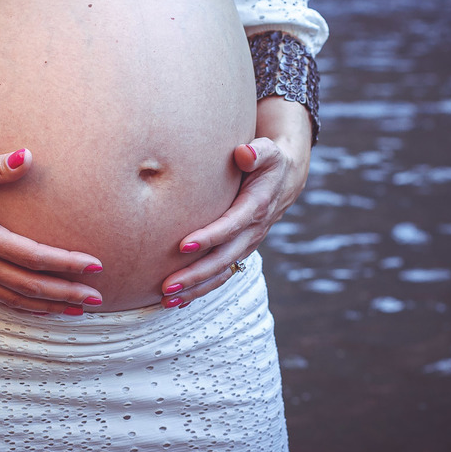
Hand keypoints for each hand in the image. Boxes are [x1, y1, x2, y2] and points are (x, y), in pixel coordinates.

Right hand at [0, 148, 104, 314]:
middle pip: (29, 286)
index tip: (95, 265)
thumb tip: (27, 155)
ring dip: (46, 305)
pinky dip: (20, 304)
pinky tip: (36, 306)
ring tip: (75, 310)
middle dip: (65, 294)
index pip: (33, 256)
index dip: (67, 264)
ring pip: (12, 298)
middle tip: (97, 300)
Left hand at [159, 97, 312, 307]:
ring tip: (166, 299)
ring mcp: (246, 245)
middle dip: (195, 274)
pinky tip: (178, 300)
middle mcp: (252, 231)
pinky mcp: (239, 251)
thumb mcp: (268, 152)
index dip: (209, 237)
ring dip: (195, 288)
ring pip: (221, 272)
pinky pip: (221, 274)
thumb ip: (257, 152)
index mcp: (256, 207)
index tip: (182, 246)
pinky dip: (201, 289)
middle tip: (167, 285)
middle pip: (223, 258)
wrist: (284, 180)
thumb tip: (244, 153)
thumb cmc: (268, 162)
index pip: (231, 225)